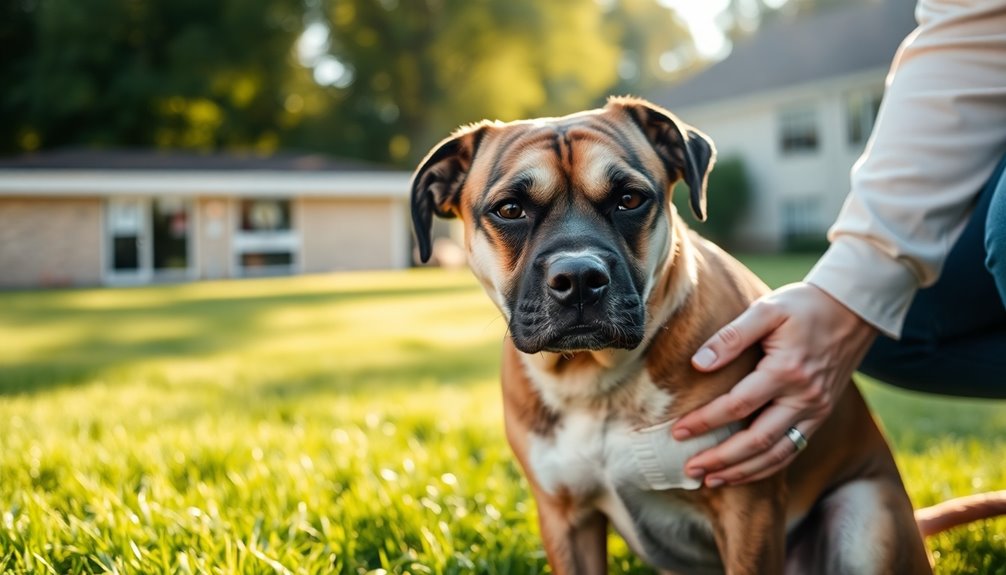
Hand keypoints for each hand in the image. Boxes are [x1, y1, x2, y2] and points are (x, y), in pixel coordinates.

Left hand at [672, 282, 877, 486]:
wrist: (853, 309)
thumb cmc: (803, 305)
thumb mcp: (767, 310)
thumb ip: (732, 336)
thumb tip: (699, 363)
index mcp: (786, 370)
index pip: (738, 405)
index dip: (706, 421)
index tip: (678, 431)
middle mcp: (804, 397)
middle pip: (757, 440)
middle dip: (721, 459)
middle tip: (690, 468)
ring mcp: (816, 410)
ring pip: (777, 453)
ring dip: (743, 471)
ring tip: (710, 480)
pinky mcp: (821, 415)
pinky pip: (793, 449)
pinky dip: (766, 466)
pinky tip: (743, 472)